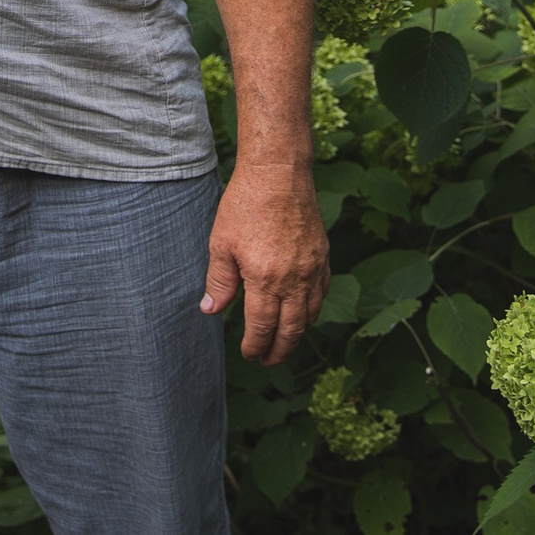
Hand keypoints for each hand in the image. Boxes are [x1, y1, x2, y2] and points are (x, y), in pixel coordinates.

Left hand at [200, 160, 329, 362]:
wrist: (279, 173)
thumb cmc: (245, 204)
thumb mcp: (221, 243)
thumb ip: (219, 281)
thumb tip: (211, 310)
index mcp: (265, 279)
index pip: (262, 327)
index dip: (255, 345)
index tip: (249, 354)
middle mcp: (294, 279)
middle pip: (291, 330)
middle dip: (279, 351)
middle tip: (267, 361)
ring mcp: (313, 268)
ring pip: (310, 315)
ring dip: (297, 334)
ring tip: (283, 342)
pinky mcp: (323, 256)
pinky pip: (322, 293)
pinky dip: (313, 309)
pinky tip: (302, 311)